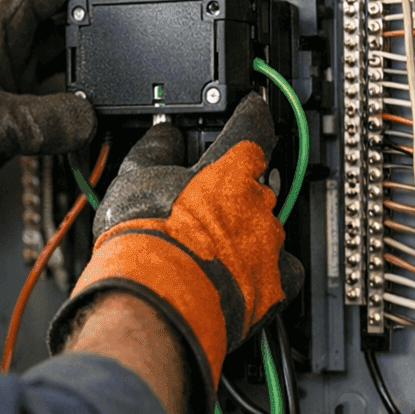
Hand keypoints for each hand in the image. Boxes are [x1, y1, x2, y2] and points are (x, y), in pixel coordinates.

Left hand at [0, 0, 130, 268]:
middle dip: (94, 24)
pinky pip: (57, 88)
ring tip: (117, 72)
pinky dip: (77, 96)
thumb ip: (44, 121)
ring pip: (60, 55)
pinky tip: (93, 107)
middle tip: (130, 27)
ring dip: (87, 65)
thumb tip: (88, 118)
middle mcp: (2, 42)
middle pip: (60, 19)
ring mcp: (9, 71)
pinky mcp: (15, 100)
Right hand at [47, 95, 303, 413]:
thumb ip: (155, 149)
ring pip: (266, 227)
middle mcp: (258, 202)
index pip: (252, 125)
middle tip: (204, 201)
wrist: (157, 304)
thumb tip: (165, 134)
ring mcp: (269, 245)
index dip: (250, 114)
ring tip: (209, 248)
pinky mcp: (274, 288)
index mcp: (229, 168)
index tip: (250, 109)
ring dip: (244, 231)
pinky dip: (262, 271)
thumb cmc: (145, 241)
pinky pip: (281, 272)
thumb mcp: (134, 178)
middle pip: (258, 182)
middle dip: (235, 189)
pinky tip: (237, 275)